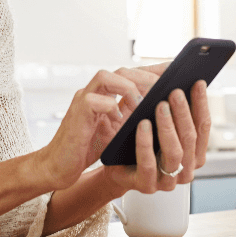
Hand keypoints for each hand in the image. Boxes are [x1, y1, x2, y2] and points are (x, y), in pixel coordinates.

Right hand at [34, 67, 160, 189]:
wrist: (60, 165)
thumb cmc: (88, 148)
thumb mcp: (118, 130)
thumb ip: (133, 115)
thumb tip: (163, 110)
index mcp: (106, 93)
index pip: (132, 74)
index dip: (153, 70)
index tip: (176, 71)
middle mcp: (94, 91)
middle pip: (121, 70)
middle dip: (145, 76)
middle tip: (165, 87)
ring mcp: (83, 100)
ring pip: (105, 77)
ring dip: (129, 87)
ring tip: (144, 102)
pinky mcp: (76, 114)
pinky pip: (93, 101)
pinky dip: (110, 108)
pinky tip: (120, 120)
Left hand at [104, 79, 210, 193]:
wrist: (112, 166)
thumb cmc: (136, 140)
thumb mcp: (154, 120)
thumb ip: (169, 104)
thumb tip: (176, 74)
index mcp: (193, 154)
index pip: (203, 127)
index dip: (202, 104)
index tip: (197, 83)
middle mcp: (185, 170)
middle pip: (190, 138)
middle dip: (183, 113)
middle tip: (175, 92)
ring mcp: (168, 181)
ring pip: (175, 152)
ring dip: (168, 126)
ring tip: (160, 105)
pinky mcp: (146, 186)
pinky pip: (148, 164)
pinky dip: (146, 143)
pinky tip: (142, 125)